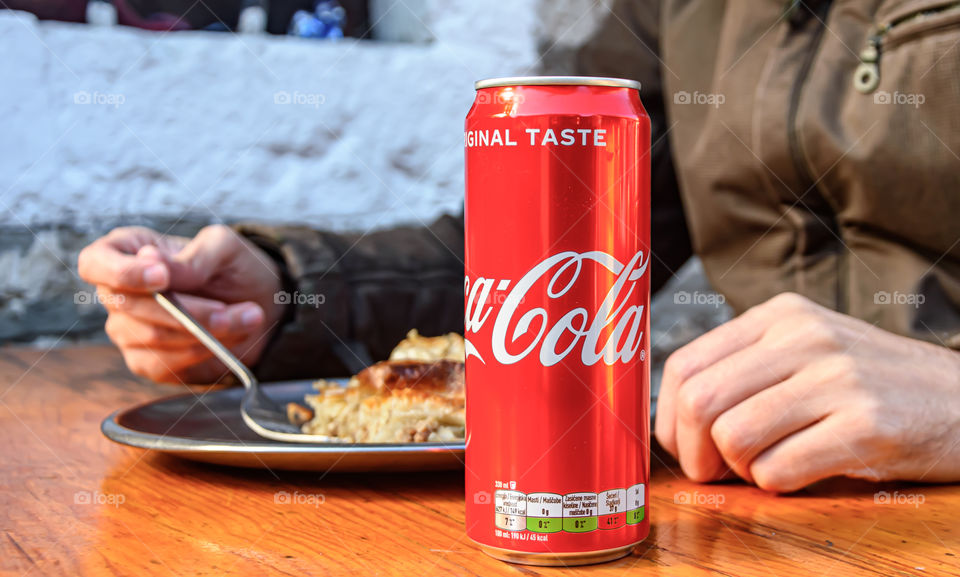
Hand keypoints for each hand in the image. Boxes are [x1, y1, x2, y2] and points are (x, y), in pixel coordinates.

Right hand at [78, 225, 285, 383]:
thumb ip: (191, 255)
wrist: (258, 303)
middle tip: (232, 310)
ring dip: (205, 331)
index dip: (123, 273)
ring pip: (151, 337)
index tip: (162, 278)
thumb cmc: (234, 267)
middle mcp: (117, 292)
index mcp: (127, 250)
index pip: (95, 263)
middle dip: (188, 310)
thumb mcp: (224, 248)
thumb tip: (151, 261)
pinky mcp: (146, 361)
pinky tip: (232, 338)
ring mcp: (127, 329)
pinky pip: (164, 363)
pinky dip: (203, 351)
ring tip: (248, 318)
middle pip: (129, 305)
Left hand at [655, 292, 959, 491]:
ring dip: (737, 470)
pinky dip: (776, 484)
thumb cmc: (873, 384)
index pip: (685, 364)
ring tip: (764, 468)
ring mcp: (837, 378)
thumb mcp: (807, 351)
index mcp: (779, 317)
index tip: (682, 445)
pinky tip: (800, 473)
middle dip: (693, 452)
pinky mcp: (867, 425)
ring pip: (733, 437)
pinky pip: (779, 469)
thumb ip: (745, 369)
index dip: (669, 417)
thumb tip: (674, 416)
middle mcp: (803, 338)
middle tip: (713, 471)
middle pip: (700, 401)